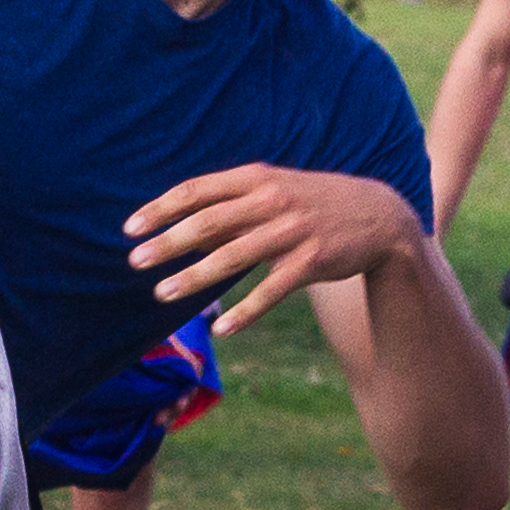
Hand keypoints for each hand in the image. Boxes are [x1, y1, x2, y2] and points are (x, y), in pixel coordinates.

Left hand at [128, 164, 423, 334]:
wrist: (379, 215)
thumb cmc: (312, 204)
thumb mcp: (271, 193)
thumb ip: (228, 210)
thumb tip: (180, 233)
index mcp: (256, 179)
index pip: (197, 191)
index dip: (161, 209)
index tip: (130, 228)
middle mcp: (272, 201)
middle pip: (209, 222)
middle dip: (168, 242)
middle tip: (135, 261)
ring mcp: (293, 231)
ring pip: (234, 257)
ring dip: (195, 277)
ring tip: (163, 293)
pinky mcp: (313, 261)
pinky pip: (272, 290)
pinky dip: (246, 311)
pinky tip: (222, 330)